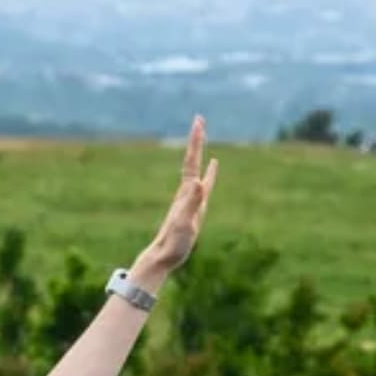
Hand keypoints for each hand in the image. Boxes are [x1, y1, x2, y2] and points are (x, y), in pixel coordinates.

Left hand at [132, 115, 215, 287]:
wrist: (163, 256)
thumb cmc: (174, 242)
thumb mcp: (185, 222)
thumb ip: (192, 203)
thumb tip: (199, 183)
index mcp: (186, 192)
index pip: (192, 161)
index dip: (196, 142)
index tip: (199, 121)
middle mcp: (187, 191)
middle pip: (192, 159)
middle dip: (197, 139)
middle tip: (199, 119)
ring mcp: (190, 198)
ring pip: (197, 168)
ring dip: (201, 151)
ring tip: (203, 137)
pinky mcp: (195, 206)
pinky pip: (204, 183)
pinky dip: (210, 172)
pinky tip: (212, 166)